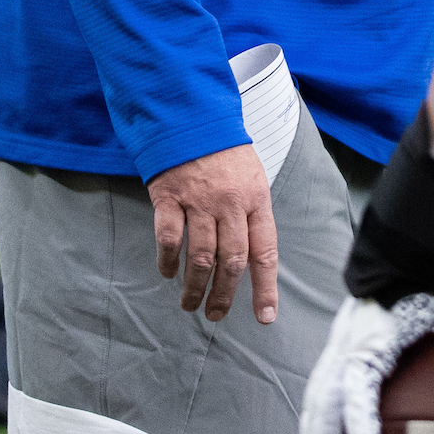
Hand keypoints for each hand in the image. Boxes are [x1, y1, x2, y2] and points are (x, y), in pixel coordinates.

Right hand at [147, 143, 276, 323]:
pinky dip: (168, 261)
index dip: (265, 287)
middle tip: (216, 315)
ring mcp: (199, 202)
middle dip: (225, 295)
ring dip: (195, 287)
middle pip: (232, 261)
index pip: (265, 251)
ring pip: (201, 257)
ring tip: (190, 304)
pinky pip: (169, 239)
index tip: (265, 316)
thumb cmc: (226, 152)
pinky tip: (168, 274)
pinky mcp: (170, 198)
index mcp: (256, 200)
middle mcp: (231, 204)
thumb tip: (251, 259)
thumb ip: (252, 215)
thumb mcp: (253, 178)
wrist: (194, 118)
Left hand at [299, 282, 433, 433]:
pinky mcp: (365, 347)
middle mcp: (347, 344)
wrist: (429, 242)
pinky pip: (356, 399)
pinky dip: (360, 432)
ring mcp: (351, 346)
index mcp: (364, 337)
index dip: (333, 417)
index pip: (340, 386)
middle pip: (321, 404)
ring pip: (326, 409)